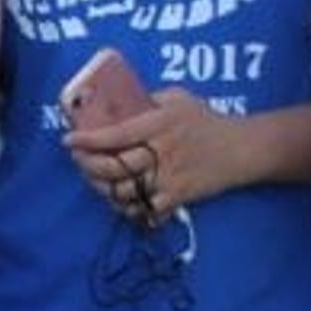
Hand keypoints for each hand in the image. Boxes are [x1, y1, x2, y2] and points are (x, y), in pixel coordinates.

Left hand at [65, 87, 241, 226]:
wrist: (241, 149)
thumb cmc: (208, 120)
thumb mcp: (179, 98)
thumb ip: (149, 100)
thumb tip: (117, 105)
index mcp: (160, 124)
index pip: (116, 134)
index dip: (89, 140)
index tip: (70, 140)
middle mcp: (162, 153)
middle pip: (115, 167)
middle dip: (89, 166)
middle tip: (80, 161)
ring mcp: (170, 178)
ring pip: (125, 192)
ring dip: (104, 189)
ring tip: (97, 181)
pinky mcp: (178, 197)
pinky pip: (145, 211)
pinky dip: (129, 210)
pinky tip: (121, 200)